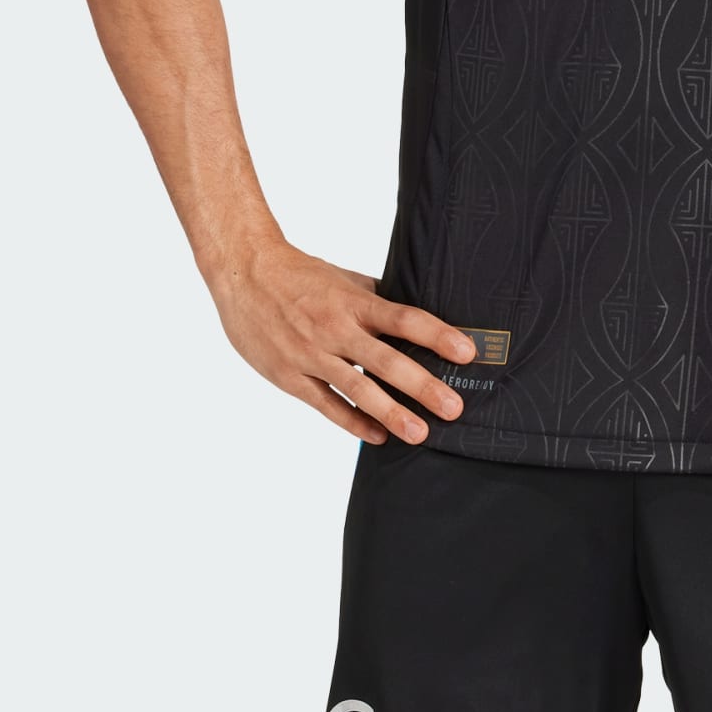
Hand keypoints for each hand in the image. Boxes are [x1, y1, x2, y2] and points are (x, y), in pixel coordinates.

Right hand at [205, 237, 475, 444]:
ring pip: (357, 390)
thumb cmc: (298, 274)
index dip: (438, 336)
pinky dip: (352, 423)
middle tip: (454, 407)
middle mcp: (336, 329)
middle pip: (387, 360)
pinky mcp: (290, 376)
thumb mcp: (342, 279)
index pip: (405, 319)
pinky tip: (377, 437)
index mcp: (354, 302)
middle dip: (423, 386)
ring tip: (420, 433)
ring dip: (391, 413)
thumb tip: (411, 314)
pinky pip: (326, 405)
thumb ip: (374, 298)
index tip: (467, 351)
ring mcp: (312, 355)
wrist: (243, 273)